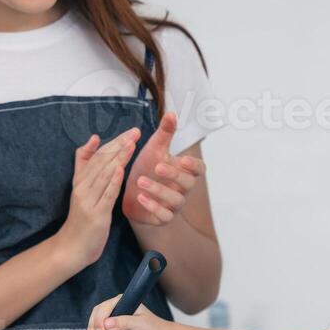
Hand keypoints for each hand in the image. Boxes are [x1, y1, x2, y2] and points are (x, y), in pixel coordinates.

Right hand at [54, 127, 139, 270]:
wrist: (72, 247)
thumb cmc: (82, 217)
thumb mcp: (82, 188)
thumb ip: (85, 164)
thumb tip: (93, 138)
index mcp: (80, 180)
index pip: (98, 155)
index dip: (115, 142)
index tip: (131, 131)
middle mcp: (82, 187)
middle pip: (102, 161)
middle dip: (119, 145)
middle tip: (136, 132)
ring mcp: (88, 201)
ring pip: (104, 175)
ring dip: (118, 159)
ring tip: (131, 145)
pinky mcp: (96, 214)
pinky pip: (106, 196)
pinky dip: (113, 182)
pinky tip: (122, 170)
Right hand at [85, 300, 169, 329]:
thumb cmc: (153, 327)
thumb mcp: (140, 324)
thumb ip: (124, 322)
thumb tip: (107, 323)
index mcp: (122, 301)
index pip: (105, 307)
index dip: (100, 319)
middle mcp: (116, 309)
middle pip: (97, 315)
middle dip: (94, 327)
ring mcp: (114, 320)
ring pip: (97, 326)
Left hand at [122, 111, 203, 225]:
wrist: (131, 193)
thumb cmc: (146, 168)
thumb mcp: (154, 149)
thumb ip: (165, 133)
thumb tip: (171, 112)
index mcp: (185, 171)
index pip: (199, 169)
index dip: (193, 165)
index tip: (182, 159)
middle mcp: (183, 188)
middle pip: (188, 183)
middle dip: (174, 175)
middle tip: (158, 167)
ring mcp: (174, 204)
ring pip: (175, 200)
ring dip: (159, 190)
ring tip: (141, 181)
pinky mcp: (163, 217)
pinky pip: (164, 215)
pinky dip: (153, 207)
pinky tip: (141, 197)